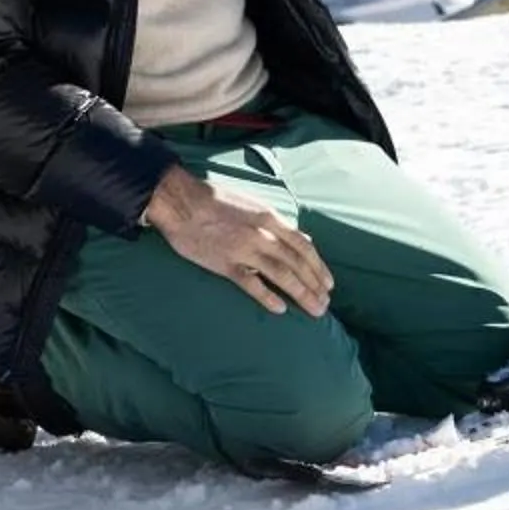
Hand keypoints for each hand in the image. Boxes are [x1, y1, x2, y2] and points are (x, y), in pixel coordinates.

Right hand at [143, 168, 332, 315]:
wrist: (180, 200)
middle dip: (314, 285)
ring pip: (281, 275)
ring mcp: (244, 250)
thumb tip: (300, 237)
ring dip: (301, 294)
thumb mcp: (252, 203)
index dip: (319, 266)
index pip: (303, 246)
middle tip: (325, 304)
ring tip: (314, 310)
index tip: (328, 283)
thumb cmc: (215, 199)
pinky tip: (280, 310)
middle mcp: (262, 234)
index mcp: (269, 217)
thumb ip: (276, 222)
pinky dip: (267, 297)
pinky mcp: (225, 264)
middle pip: (297, 264)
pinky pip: (251, 284)